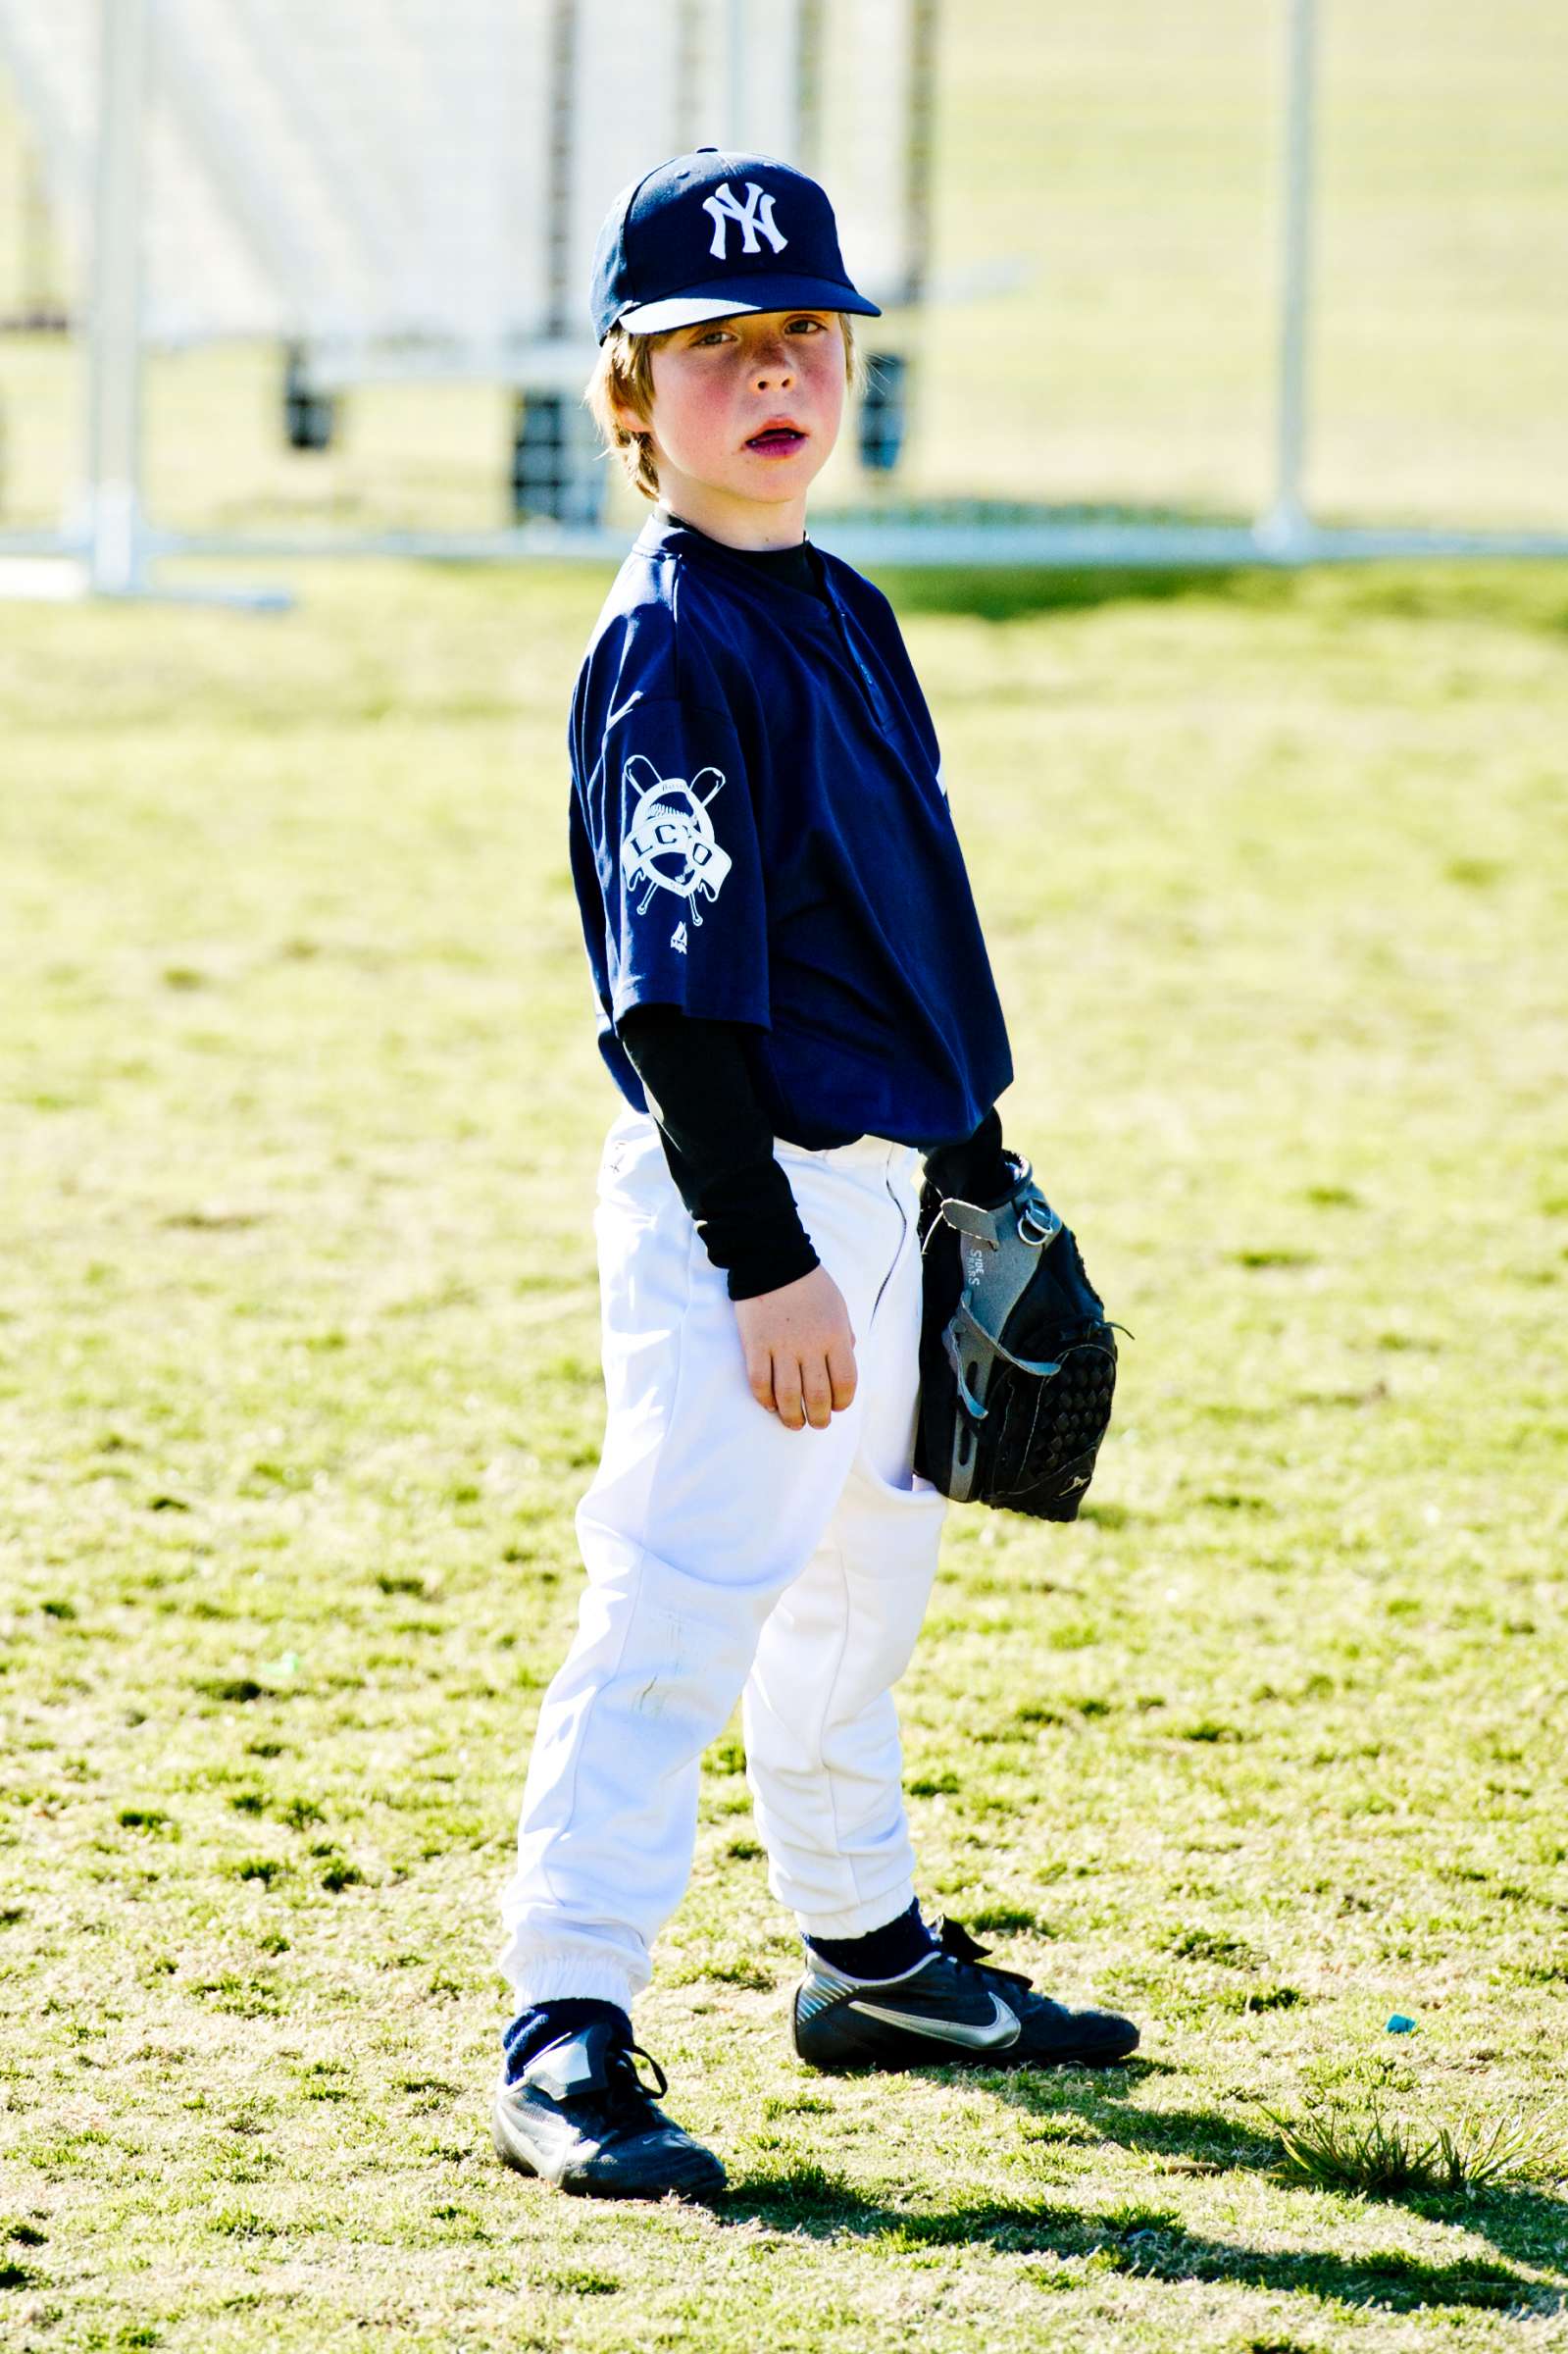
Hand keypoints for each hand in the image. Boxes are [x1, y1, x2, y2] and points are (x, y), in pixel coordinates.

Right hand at [734, 1266, 857, 1431]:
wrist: (772, 1259)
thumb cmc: (810, 1284)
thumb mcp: (839, 1307)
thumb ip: (844, 1335)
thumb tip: (848, 1357)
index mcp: (835, 1336)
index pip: (845, 1382)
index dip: (843, 1402)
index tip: (837, 1407)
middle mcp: (809, 1346)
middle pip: (817, 1396)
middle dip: (819, 1418)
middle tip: (817, 1424)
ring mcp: (780, 1347)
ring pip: (787, 1395)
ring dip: (792, 1416)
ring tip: (794, 1423)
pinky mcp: (755, 1345)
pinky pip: (759, 1381)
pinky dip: (764, 1399)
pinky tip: (770, 1405)